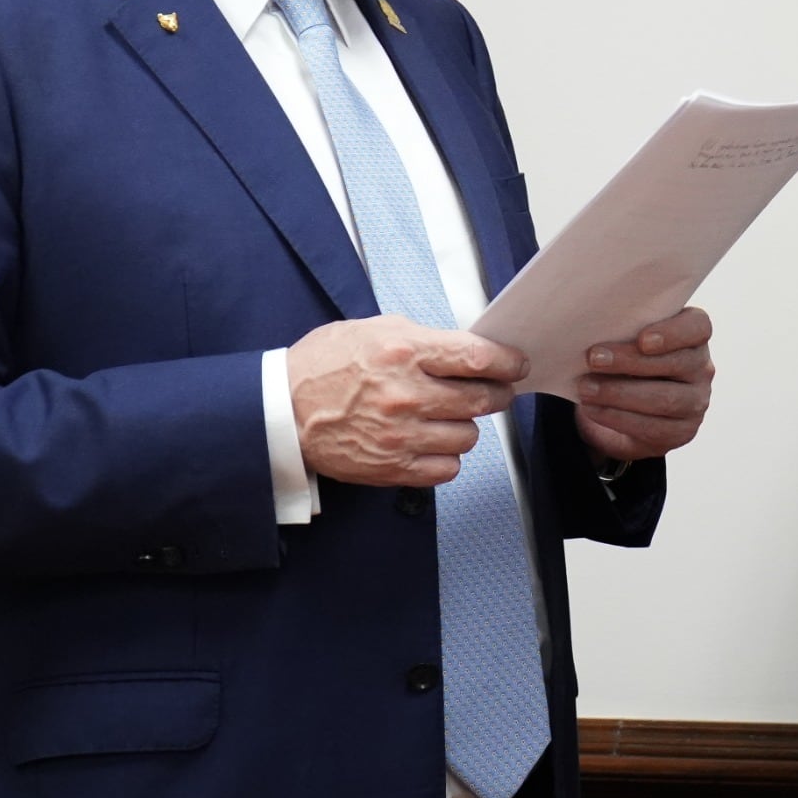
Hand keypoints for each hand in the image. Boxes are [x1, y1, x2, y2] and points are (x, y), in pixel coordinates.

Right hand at [286, 316, 525, 486]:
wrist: (280, 411)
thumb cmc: (326, 366)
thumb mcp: (374, 330)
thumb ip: (425, 339)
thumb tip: (468, 349)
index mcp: (404, 353)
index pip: (478, 358)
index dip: (508, 362)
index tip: (516, 365)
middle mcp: (407, 395)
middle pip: (483, 399)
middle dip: (497, 394)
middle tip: (495, 391)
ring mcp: (401, 435)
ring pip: (469, 436)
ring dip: (466, 425)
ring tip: (448, 416)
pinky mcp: (393, 468)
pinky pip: (447, 468)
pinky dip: (447, 456)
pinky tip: (432, 441)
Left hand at [575, 307, 714, 463]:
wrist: (627, 407)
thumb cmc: (626, 361)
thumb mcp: (627, 340)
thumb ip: (622, 332)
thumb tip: (592, 333)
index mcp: (694, 335)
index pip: (698, 327)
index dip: (673, 333)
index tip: (642, 339)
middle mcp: (702, 367)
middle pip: (678, 362)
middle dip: (631, 361)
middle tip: (594, 358)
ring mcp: (696, 401)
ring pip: (666, 399)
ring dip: (620, 393)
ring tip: (586, 388)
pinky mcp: (682, 431)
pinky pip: (653, 427)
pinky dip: (618, 418)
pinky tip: (593, 409)